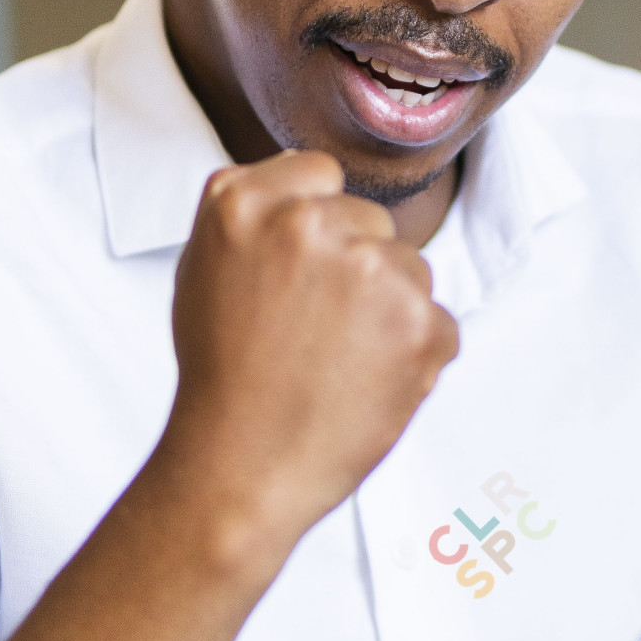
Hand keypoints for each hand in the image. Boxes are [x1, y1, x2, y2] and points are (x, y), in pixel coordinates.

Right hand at [158, 152, 458, 561]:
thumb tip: (308, 176)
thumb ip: (254, 210)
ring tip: (335, 362)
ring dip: (389, 311)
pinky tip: (365, 383)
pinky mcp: (421, 323)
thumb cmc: (222, 377)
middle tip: (312, 330)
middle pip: (372, 223)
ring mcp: (373, 271)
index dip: (318, 224)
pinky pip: (438, 323)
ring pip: (411, 271)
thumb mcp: (202, 267)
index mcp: (247, 203)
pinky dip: (414, 356)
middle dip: (356, 269)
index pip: (321, 172)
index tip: (302, 268)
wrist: (242, 468)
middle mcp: (310, 224)